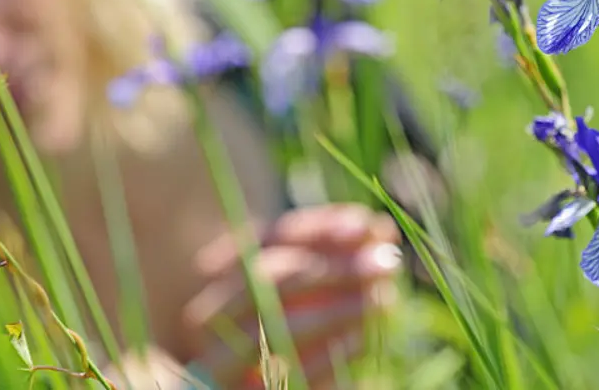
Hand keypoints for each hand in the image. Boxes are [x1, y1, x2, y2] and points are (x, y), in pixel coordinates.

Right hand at [183, 204, 400, 388]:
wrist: (238, 375)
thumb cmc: (282, 311)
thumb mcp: (298, 273)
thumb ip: (331, 249)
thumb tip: (379, 229)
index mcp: (220, 268)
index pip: (275, 236)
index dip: (325, 228)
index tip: (370, 225)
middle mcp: (212, 310)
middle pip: (274, 279)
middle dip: (337, 268)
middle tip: (387, 262)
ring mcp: (222, 356)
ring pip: (281, 327)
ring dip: (340, 310)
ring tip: (385, 299)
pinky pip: (291, 373)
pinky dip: (329, 354)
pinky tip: (362, 338)